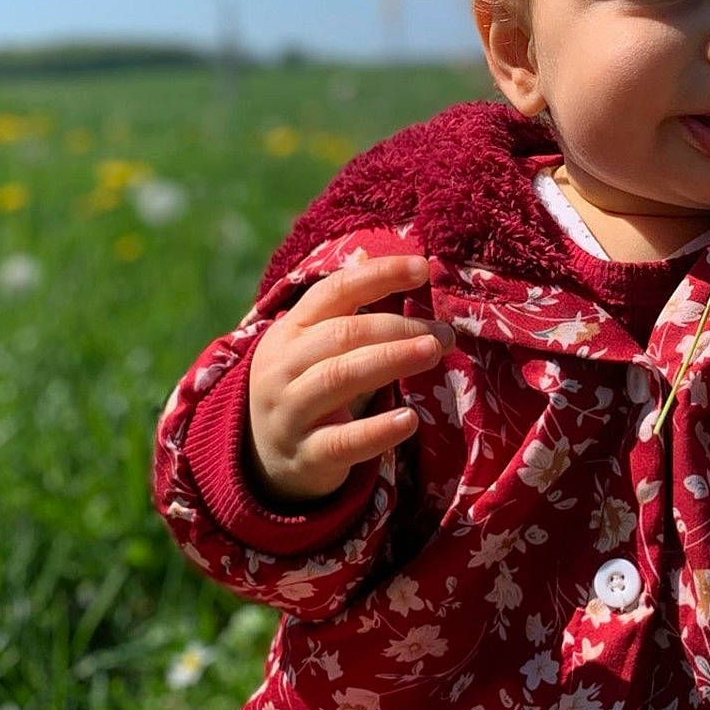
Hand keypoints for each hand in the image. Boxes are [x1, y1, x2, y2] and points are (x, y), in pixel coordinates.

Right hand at [246, 253, 452, 502]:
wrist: (265, 460)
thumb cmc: (304, 388)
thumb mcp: (311, 343)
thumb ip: (341, 304)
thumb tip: (368, 249)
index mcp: (290, 331)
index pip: (334, 290)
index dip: (378, 275)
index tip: (423, 267)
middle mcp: (284, 366)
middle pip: (343, 333)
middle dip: (399, 326)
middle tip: (444, 333)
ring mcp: (291, 412)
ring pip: (341, 377)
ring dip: (392, 359)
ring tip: (433, 351)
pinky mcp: (307, 455)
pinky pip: (344, 440)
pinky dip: (378, 430)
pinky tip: (410, 419)